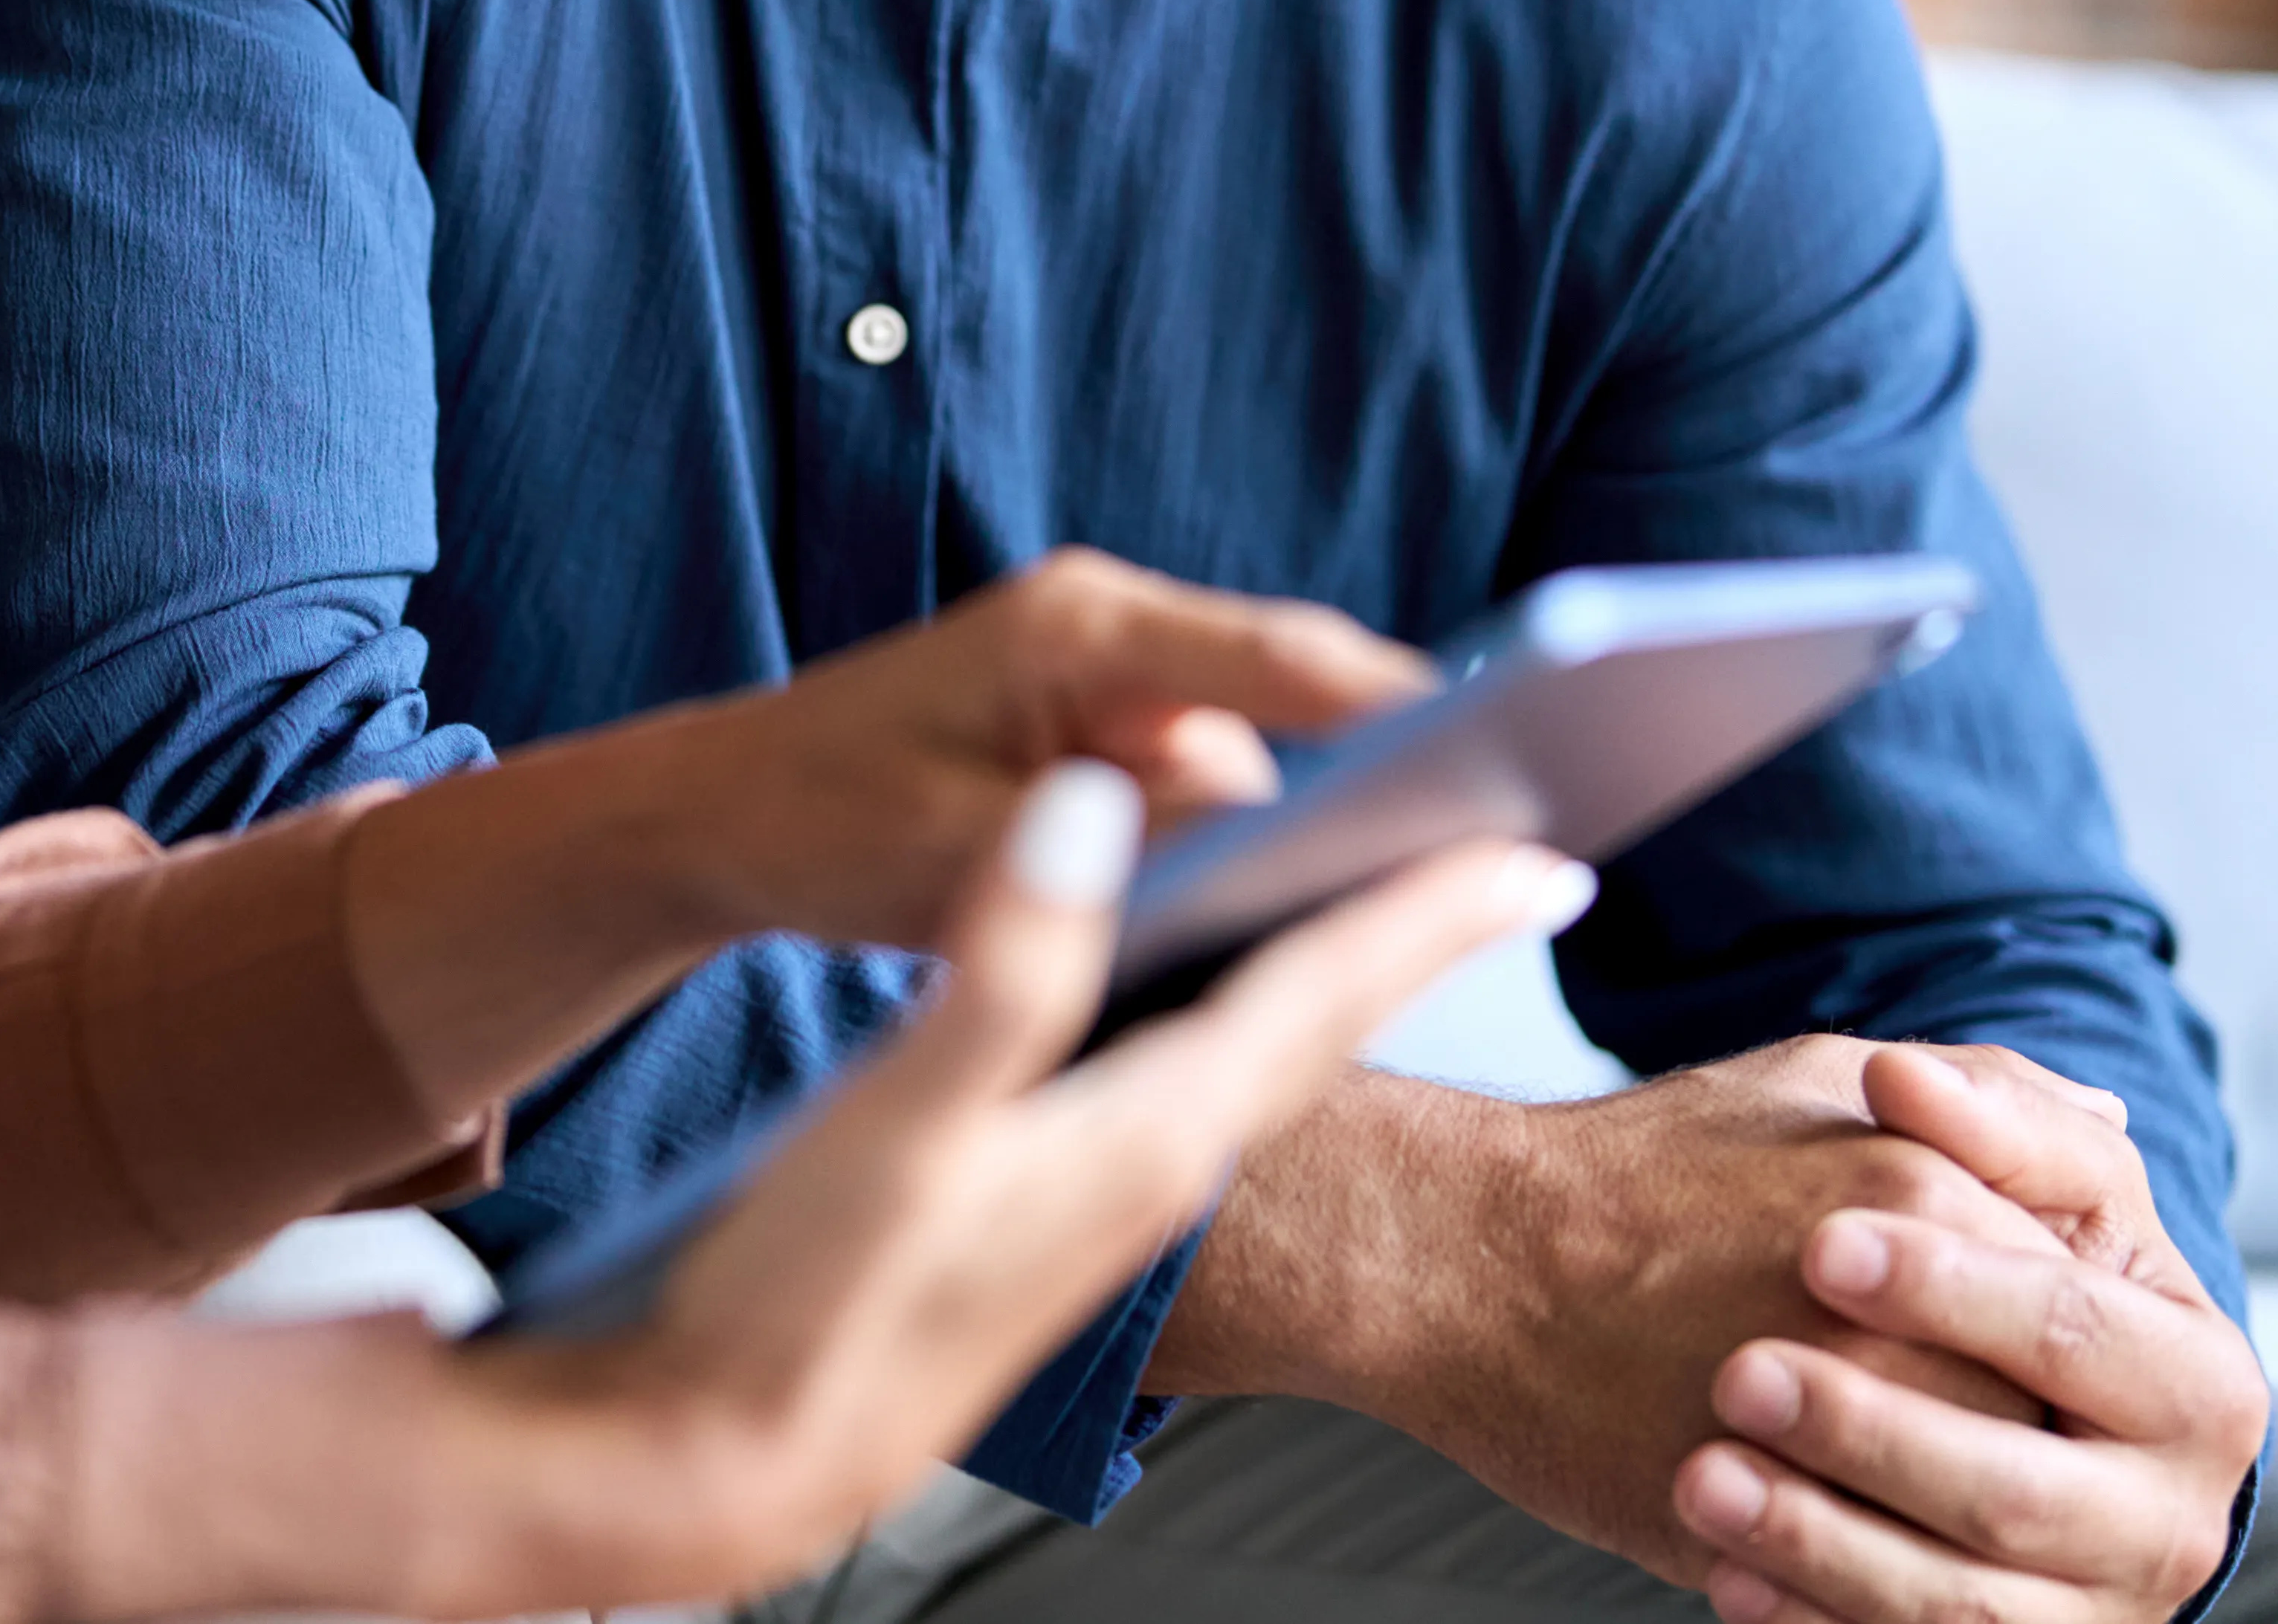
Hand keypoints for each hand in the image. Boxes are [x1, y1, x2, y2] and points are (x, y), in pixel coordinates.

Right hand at [400, 763, 1596, 1617]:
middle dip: (1416, 937)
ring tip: (1388, 907)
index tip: (1557, 852)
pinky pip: (1186, 1089)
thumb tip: (1093, 812)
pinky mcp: (1048, 1215)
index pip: (1327, 995)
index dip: (1439, 914)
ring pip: (1258, 1059)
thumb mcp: (897, 1122)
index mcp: (1142, 1133)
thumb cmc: (802, 1304)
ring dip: (1330, 977)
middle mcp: (1152, 1167)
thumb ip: (1000, 967)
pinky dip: (1229, 1022)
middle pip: (1320, 1024)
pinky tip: (1201, 1002)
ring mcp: (1104, 1201)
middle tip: (1513, 860)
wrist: (720, 1464)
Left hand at [675, 547, 1446, 948]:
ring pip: (1276, 733)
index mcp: (1081, 628)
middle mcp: (1116, 627)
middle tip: (1525, 816)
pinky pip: (1228, 766)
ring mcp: (1120, 674)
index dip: (1402, 701)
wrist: (727, 811)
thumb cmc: (822, 822)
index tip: (1505, 738)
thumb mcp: (957, 850)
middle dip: (1407, 748)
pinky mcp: (1114, 725)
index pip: (1279, 656)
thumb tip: (1253, 801)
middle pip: (1303, 684)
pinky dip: (1276, 824)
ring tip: (1462, 862)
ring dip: (1346, 795)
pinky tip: (1336, 892)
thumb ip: (1102, 835)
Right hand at [1149, 1034, 2069, 1586]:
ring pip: (1984, 1517)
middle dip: (2033, 1430)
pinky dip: (1897, 1573)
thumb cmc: (1638, 1162)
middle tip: (1977, 1419)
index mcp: (1929, 1203)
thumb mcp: (1815, 1075)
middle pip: (2051, 1417)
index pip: (2082, 1302)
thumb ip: (1982, 1096)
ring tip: (1921, 1485)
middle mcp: (1906, 1323)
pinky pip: (1892, 1584)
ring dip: (1970, 1512)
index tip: (2017, 1342)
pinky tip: (1866, 1538)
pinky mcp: (1777, 1526)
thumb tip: (2115, 1132)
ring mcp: (1840, 1436)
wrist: (1469, 1257)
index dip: (2060, 1334)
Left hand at [1678, 1046, 2268, 1623]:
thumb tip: (1905, 1074)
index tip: (1817, 1241)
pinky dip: (1817, 1620)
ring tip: (1701, 1476)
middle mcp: (2174, 1516)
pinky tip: (1724, 1573)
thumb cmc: (1992, 1264)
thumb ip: (1991, 1113)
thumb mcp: (2021, 1180)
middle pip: (2018, 1487)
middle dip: (1874, 1432)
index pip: (2076, 1328)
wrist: (1972, 1399)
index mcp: (2201, 1380)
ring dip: (1822, 1541)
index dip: (1953, 1287)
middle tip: (1737, 1371)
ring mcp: (2098, 1610)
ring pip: (1964, 1603)